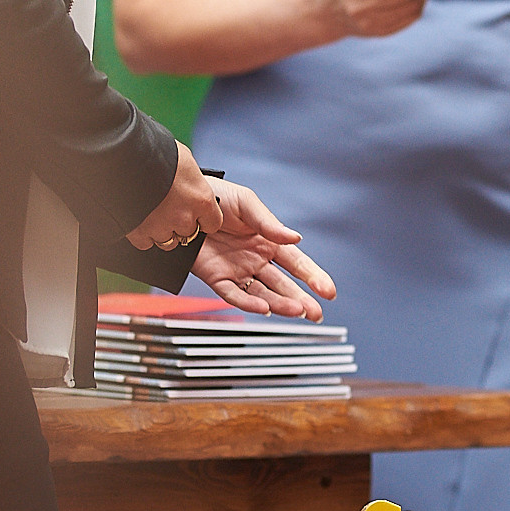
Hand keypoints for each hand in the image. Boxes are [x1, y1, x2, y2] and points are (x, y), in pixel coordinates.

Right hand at [125, 141, 225, 251]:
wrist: (126, 157)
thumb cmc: (156, 152)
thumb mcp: (184, 161)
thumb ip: (192, 180)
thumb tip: (192, 183)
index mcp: (201, 199)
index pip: (212, 223)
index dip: (203, 219)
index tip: (196, 213)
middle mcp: (184, 217)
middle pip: (187, 233)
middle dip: (179, 223)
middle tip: (169, 208)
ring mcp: (161, 227)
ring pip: (166, 240)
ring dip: (161, 230)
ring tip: (152, 213)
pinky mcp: (139, 232)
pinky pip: (145, 242)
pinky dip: (142, 233)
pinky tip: (139, 218)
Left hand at [187, 179, 336, 318]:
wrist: (181, 204)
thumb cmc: (215, 198)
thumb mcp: (247, 203)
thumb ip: (270, 224)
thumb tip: (296, 237)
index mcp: (268, 241)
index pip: (296, 264)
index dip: (313, 277)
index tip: (328, 291)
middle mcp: (256, 259)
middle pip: (283, 285)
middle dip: (301, 299)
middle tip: (316, 312)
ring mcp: (238, 271)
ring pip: (263, 294)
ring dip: (280, 304)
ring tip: (297, 311)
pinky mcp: (217, 278)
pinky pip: (235, 295)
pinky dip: (250, 303)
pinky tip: (264, 308)